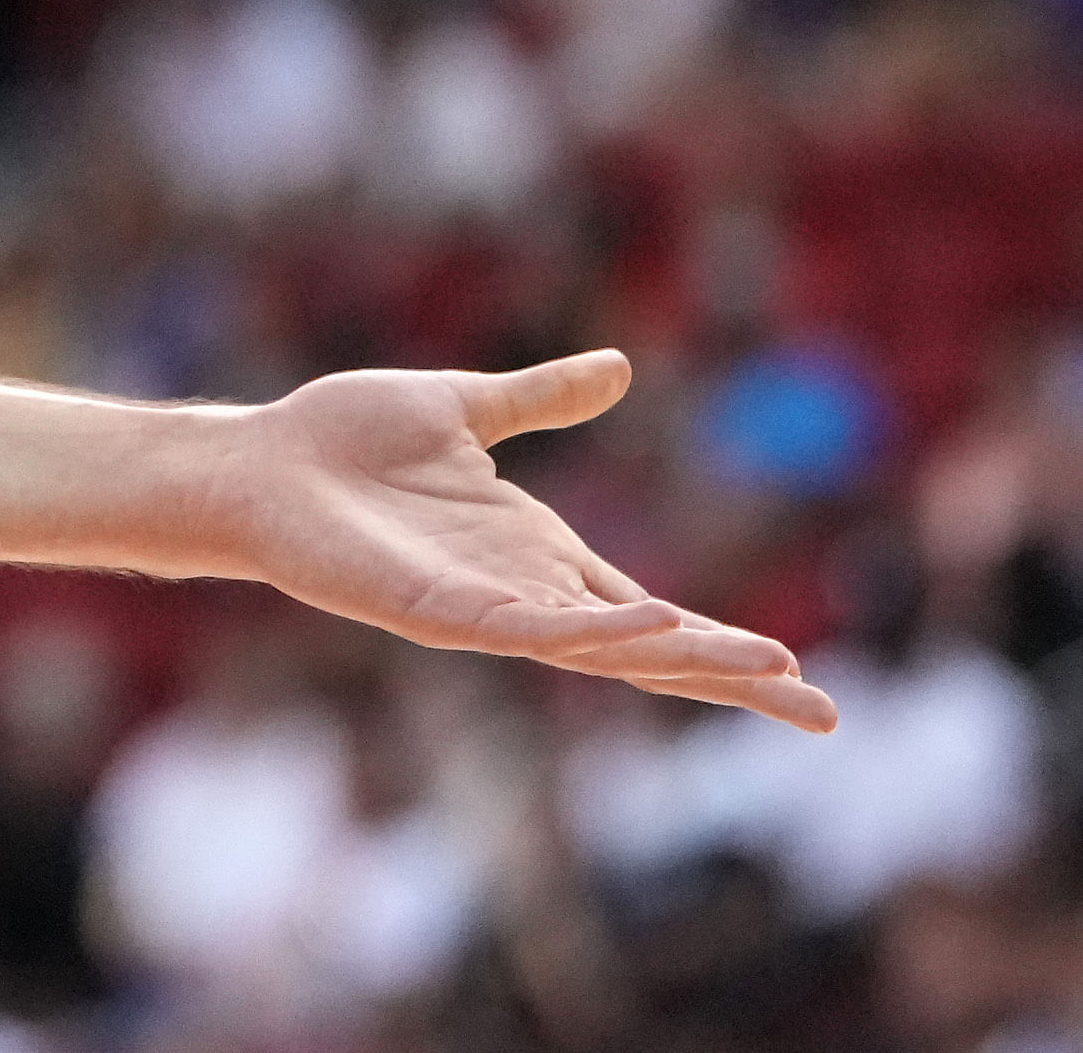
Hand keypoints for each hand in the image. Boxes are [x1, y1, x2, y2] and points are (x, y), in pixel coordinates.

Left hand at [219, 349, 835, 732]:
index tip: (799, 675)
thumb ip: (539, 396)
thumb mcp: (463, 404)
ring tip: (763, 666)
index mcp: (536, 551)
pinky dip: (585, 630)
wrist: (262, 459)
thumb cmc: (345, 439)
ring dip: (679, 656)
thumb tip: (618, 369)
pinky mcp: (432, 610)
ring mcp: (481, 606)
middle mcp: (521, 590)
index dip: (719, 642)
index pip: (650, 609)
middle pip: (647, 648)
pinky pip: (522, 629)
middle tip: (821, 714)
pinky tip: (644, 624)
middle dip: (729, 678)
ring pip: (600, 649)